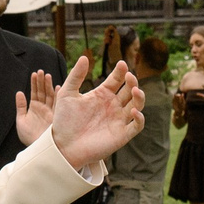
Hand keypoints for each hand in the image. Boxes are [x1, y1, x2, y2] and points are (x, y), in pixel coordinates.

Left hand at [15, 70, 57, 145]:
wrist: (38, 149)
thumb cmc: (28, 137)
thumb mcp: (21, 121)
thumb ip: (20, 107)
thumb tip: (19, 92)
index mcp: (34, 108)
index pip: (35, 92)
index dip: (34, 83)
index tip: (34, 74)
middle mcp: (44, 108)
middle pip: (43, 92)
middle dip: (42, 81)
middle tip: (41, 71)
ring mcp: (51, 112)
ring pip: (50, 96)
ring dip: (49, 86)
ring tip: (47, 76)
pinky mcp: (57, 117)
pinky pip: (58, 105)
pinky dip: (58, 96)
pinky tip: (58, 88)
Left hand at [49, 56, 146, 171]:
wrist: (63, 146)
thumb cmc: (64, 121)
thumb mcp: (67, 94)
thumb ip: (76, 76)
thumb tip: (84, 57)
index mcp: (102, 95)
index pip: (117, 79)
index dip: (121, 71)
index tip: (122, 64)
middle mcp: (113, 106)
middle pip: (129, 90)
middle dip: (132, 82)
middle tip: (129, 76)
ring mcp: (118, 120)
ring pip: (137, 104)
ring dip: (139, 96)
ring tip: (134, 90)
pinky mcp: (122, 135)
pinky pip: (137, 125)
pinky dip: (140, 118)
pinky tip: (134, 110)